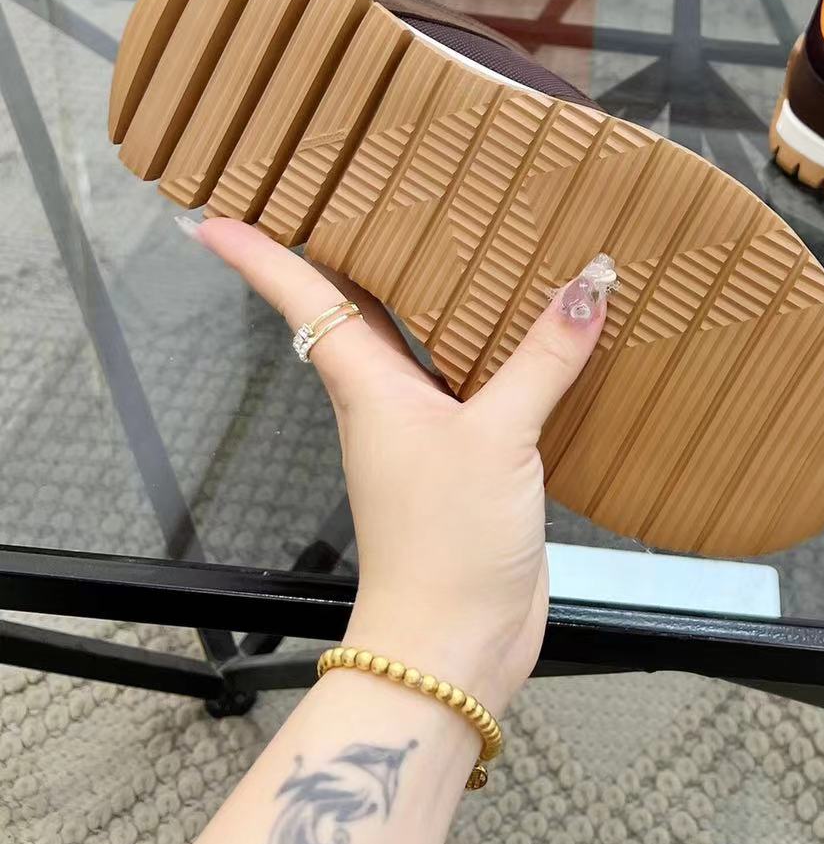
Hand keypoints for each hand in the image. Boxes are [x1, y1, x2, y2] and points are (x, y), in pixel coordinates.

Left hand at [189, 217, 613, 716]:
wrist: (453, 647)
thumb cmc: (444, 549)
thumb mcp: (498, 437)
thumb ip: (543, 357)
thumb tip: (588, 285)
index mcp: (369, 385)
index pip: (303, 300)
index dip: (259, 256)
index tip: (215, 218)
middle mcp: (388, 403)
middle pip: (358, 312)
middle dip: (349, 255)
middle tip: (356, 196)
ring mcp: (427, 434)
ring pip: (420, 345)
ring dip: (431, 299)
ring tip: (452, 243)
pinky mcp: (471, 462)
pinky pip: (478, 387)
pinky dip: (500, 352)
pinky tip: (535, 337)